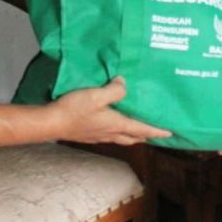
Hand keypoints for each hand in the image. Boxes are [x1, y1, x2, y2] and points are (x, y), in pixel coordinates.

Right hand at [51, 77, 171, 145]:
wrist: (52, 123)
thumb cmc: (75, 109)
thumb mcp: (96, 95)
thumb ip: (113, 90)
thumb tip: (124, 84)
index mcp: (116, 124)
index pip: (142, 129)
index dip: (156, 131)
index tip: (169, 133)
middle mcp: (110, 133)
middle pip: (134, 137)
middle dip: (146, 135)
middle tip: (155, 132)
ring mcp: (99, 136)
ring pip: (122, 137)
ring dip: (133, 135)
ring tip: (138, 129)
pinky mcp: (89, 135)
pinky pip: (111, 135)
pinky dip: (119, 132)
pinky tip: (113, 126)